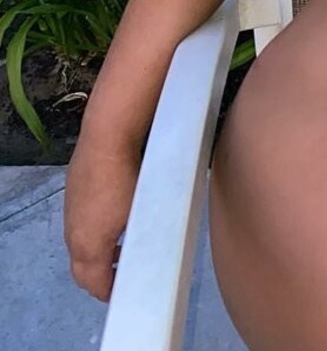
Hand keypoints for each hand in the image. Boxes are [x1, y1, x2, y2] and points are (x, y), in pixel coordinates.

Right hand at [64, 133, 141, 301]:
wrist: (106, 140)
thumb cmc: (127, 180)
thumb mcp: (141, 214)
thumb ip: (141, 240)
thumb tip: (150, 252)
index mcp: (88, 246)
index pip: (93, 283)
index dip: (108, 292)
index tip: (123, 292)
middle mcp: (73, 235)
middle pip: (81, 270)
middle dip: (99, 278)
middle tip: (121, 276)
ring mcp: (70, 214)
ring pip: (79, 247)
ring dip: (96, 255)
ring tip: (121, 250)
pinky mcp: (72, 196)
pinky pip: (78, 226)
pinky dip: (92, 234)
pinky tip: (113, 220)